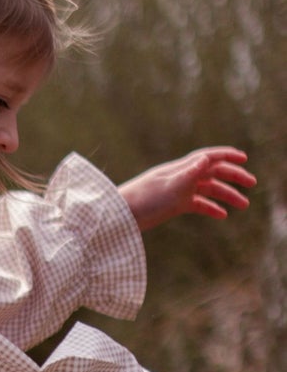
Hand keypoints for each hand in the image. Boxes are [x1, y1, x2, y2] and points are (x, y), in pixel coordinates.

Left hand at [118, 147, 253, 231]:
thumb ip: (189, 173)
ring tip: (244, 205)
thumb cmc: (142, 200)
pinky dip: (210, 208)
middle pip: (212, 173)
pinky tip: (223, 215)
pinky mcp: (173, 205)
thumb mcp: (169, 188)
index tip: (245, 158)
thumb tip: (207, 158)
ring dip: (226, 196)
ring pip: (207, 190)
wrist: (119, 216)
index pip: (208, 157)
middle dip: (233, 176)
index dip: (227, 155)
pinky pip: (196, 204)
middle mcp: (180, 177)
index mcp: (179, 169)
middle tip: (252, 183)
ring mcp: (177, 191)